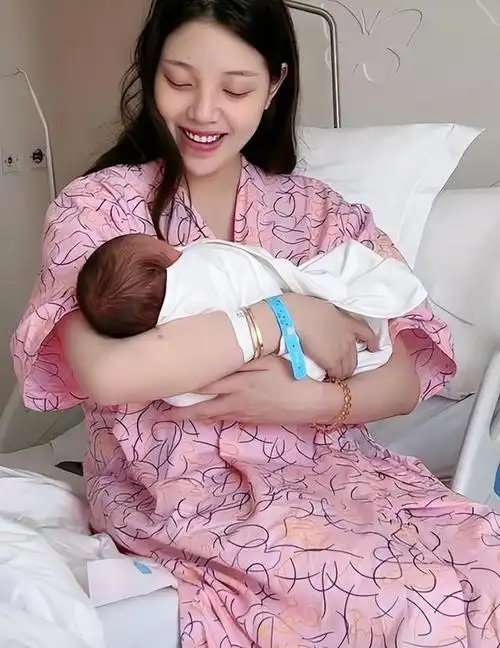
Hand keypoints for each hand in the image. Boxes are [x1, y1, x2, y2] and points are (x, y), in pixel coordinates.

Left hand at [168, 355, 334, 424]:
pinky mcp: (253, 420)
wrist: (315, 403)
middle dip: (179, 411)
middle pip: (201, 406)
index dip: (182, 383)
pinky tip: (207, 416)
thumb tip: (218, 353)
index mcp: (237, 383)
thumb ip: (243, 356)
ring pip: (212, 415)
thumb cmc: (294, 376)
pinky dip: (212, 418)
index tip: (163, 383)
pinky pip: (226, 419)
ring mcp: (244, 413)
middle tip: (159, 413)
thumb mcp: (268, 360)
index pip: (203, 383)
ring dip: (193, 416)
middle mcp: (235, 401)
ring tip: (174, 417)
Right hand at [282, 294, 378, 378]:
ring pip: (348, 369)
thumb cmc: (304, 308)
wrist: (296, 316)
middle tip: (340, 367)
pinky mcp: (332, 362)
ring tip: (333, 374)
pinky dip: (333, 376)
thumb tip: (327, 325)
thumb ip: (333, 320)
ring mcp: (342, 351)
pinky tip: (328, 376)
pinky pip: (337, 374)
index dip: (371, 342)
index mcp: (348, 322)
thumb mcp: (326, 309)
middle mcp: (349, 338)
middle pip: (355, 358)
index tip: (374, 347)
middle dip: (350, 363)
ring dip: (342, 372)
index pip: (367, 333)